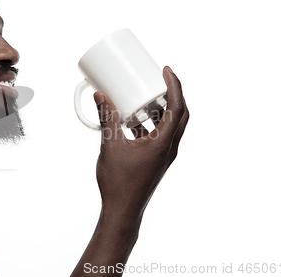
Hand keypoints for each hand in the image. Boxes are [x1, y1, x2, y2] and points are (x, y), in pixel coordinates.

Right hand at [93, 66, 188, 218]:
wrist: (122, 211)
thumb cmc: (119, 183)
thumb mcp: (110, 146)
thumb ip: (107, 119)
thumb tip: (100, 96)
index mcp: (163, 143)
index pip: (177, 107)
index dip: (174, 85)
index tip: (166, 70)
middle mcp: (169, 148)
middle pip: (180, 114)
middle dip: (172, 93)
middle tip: (158, 79)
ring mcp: (163, 154)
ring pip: (170, 125)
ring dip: (162, 108)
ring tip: (146, 96)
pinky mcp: (156, 159)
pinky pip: (159, 135)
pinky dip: (151, 123)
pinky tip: (134, 120)